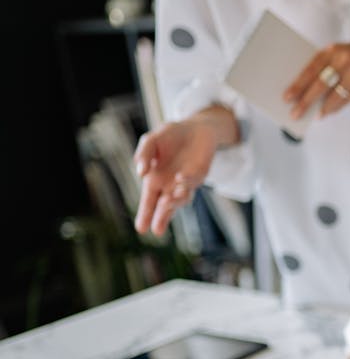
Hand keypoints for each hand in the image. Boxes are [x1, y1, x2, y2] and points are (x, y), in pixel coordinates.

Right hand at [132, 119, 217, 235]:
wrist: (195, 128)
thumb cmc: (169, 136)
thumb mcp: (151, 140)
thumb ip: (143, 154)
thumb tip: (140, 173)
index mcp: (154, 180)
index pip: (149, 201)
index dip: (145, 215)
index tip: (141, 229)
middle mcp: (170, 185)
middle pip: (164, 207)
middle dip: (161, 218)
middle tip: (157, 230)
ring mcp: (186, 182)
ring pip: (180, 198)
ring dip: (174, 202)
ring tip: (166, 203)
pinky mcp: (200, 175)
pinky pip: (192, 181)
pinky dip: (186, 182)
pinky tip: (179, 179)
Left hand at [284, 22, 349, 118]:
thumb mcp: (340, 52)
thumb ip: (325, 66)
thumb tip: (305, 90)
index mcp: (333, 50)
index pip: (310, 69)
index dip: (297, 84)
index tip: (286, 97)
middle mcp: (344, 59)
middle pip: (320, 84)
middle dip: (305, 101)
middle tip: (295, 113)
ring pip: (334, 95)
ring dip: (322, 108)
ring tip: (312, 115)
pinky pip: (347, 99)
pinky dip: (335, 107)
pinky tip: (327, 112)